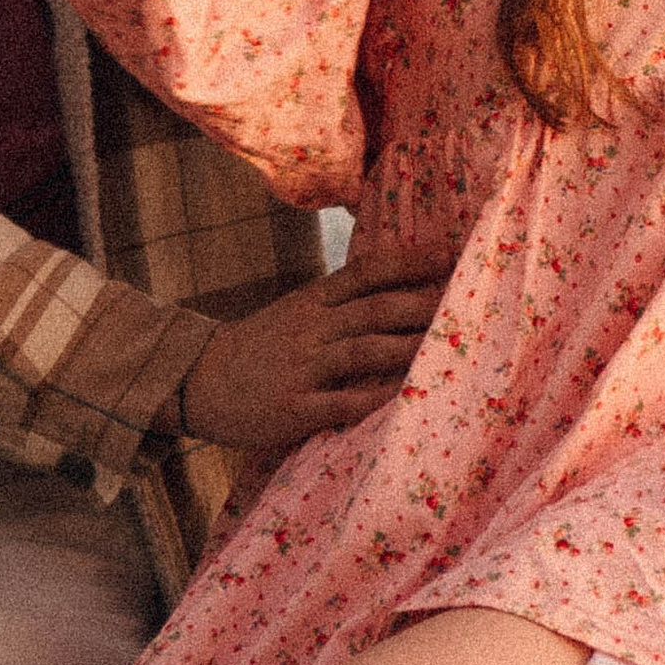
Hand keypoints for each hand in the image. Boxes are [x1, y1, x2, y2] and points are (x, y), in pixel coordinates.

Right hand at [177, 247, 446, 454]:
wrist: (200, 381)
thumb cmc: (262, 346)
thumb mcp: (297, 310)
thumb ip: (340, 301)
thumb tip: (401, 289)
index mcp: (313, 300)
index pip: (367, 271)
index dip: (410, 263)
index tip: (450, 256)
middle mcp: (311, 327)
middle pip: (374, 309)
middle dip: (421, 306)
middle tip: (464, 306)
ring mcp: (303, 367)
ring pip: (364, 350)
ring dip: (407, 347)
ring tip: (445, 347)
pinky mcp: (296, 407)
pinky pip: (343, 401)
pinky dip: (376, 396)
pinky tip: (404, 394)